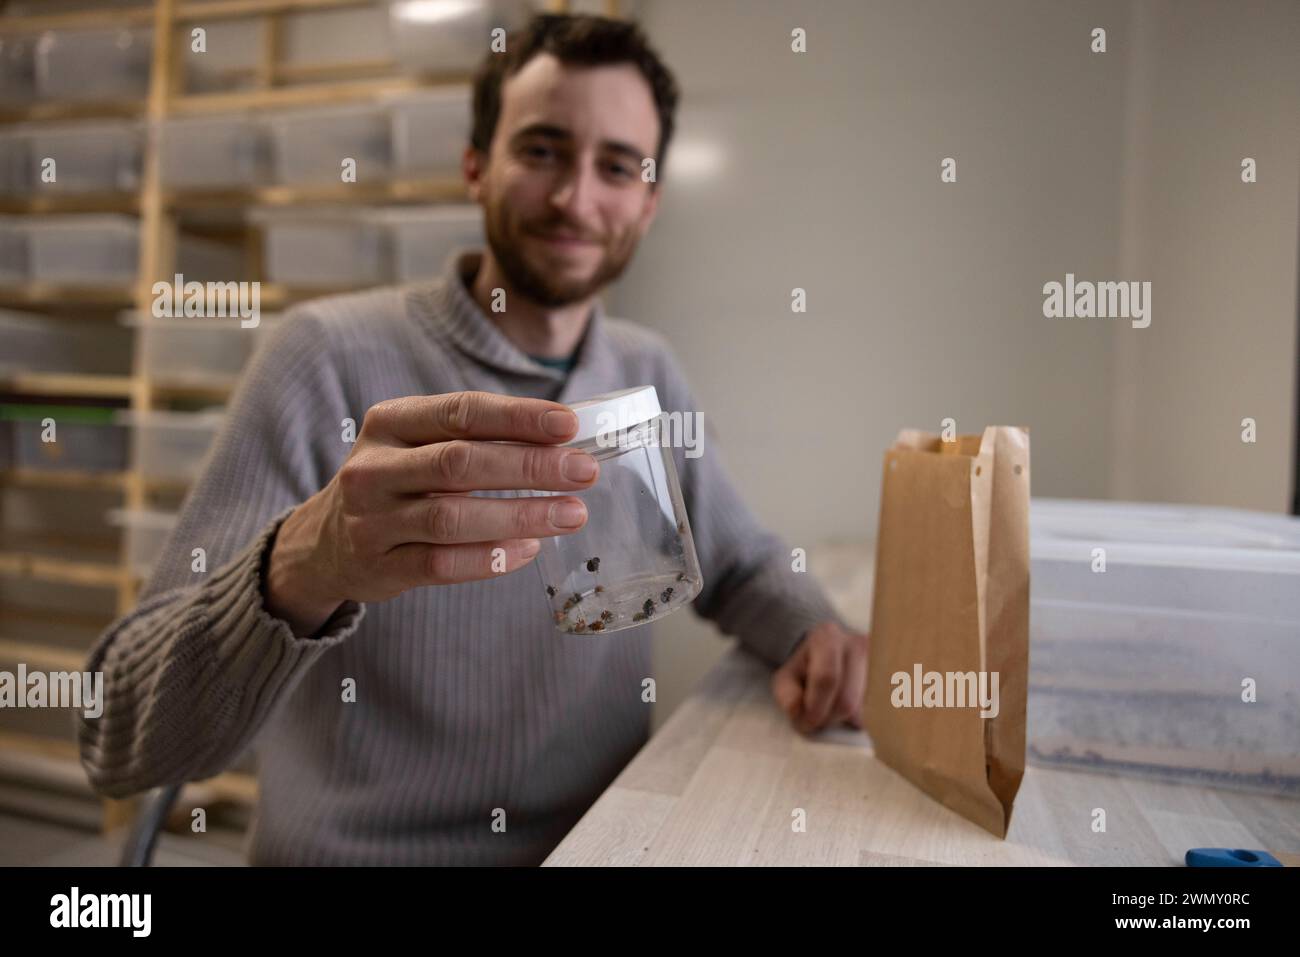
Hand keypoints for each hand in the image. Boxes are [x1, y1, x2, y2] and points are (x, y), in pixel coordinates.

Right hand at [265, 391, 598, 635]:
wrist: (324, 541)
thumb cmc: (396, 482)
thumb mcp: (418, 445)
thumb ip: (476, 439)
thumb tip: (562, 440)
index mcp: (390, 422)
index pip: (461, 413)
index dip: (517, 418)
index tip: (569, 425)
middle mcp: (374, 468)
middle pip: (459, 463)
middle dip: (529, 466)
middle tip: (584, 472)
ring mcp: (372, 520)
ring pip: (452, 517)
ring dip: (520, 515)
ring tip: (572, 514)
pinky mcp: (379, 567)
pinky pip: (441, 565)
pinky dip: (490, 558)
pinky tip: (530, 549)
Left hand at [771, 621, 869, 733]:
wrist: (825, 655)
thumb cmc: (804, 669)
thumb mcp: (785, 679)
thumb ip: (788, 696)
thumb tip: (799, 712)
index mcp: (827, 637)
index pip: (826, 678)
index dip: (816, 708)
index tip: (807, 722)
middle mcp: (858, 644)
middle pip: (847, 699)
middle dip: (830, 718)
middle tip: (818, 719)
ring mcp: (879, 661)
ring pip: (865, 709)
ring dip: (846, 720)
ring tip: (833, 709)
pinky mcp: (892, 678)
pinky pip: (879, 711)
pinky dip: (861, 717)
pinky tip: (850, 709)